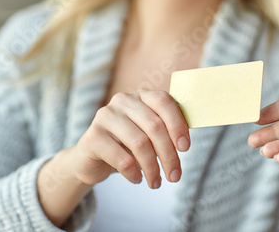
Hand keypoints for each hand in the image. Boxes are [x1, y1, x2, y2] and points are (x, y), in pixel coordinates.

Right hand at [71, 89, 189, 188]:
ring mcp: (106, 116)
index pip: (164, 102)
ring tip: (156, 182)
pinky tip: (136, 179)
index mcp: (141, 95)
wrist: (92, 158)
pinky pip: (121, 158)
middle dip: (168, 155)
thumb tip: (186, 142)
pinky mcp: (93, 136)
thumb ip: (167, 130)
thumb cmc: (128, 145)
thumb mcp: (149, 134)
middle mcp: (123, 100)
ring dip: (152, 168)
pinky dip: (133, 173)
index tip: (185, 149)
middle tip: (175, 176)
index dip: (177, 125)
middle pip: (154, 126)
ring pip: (139, 143)